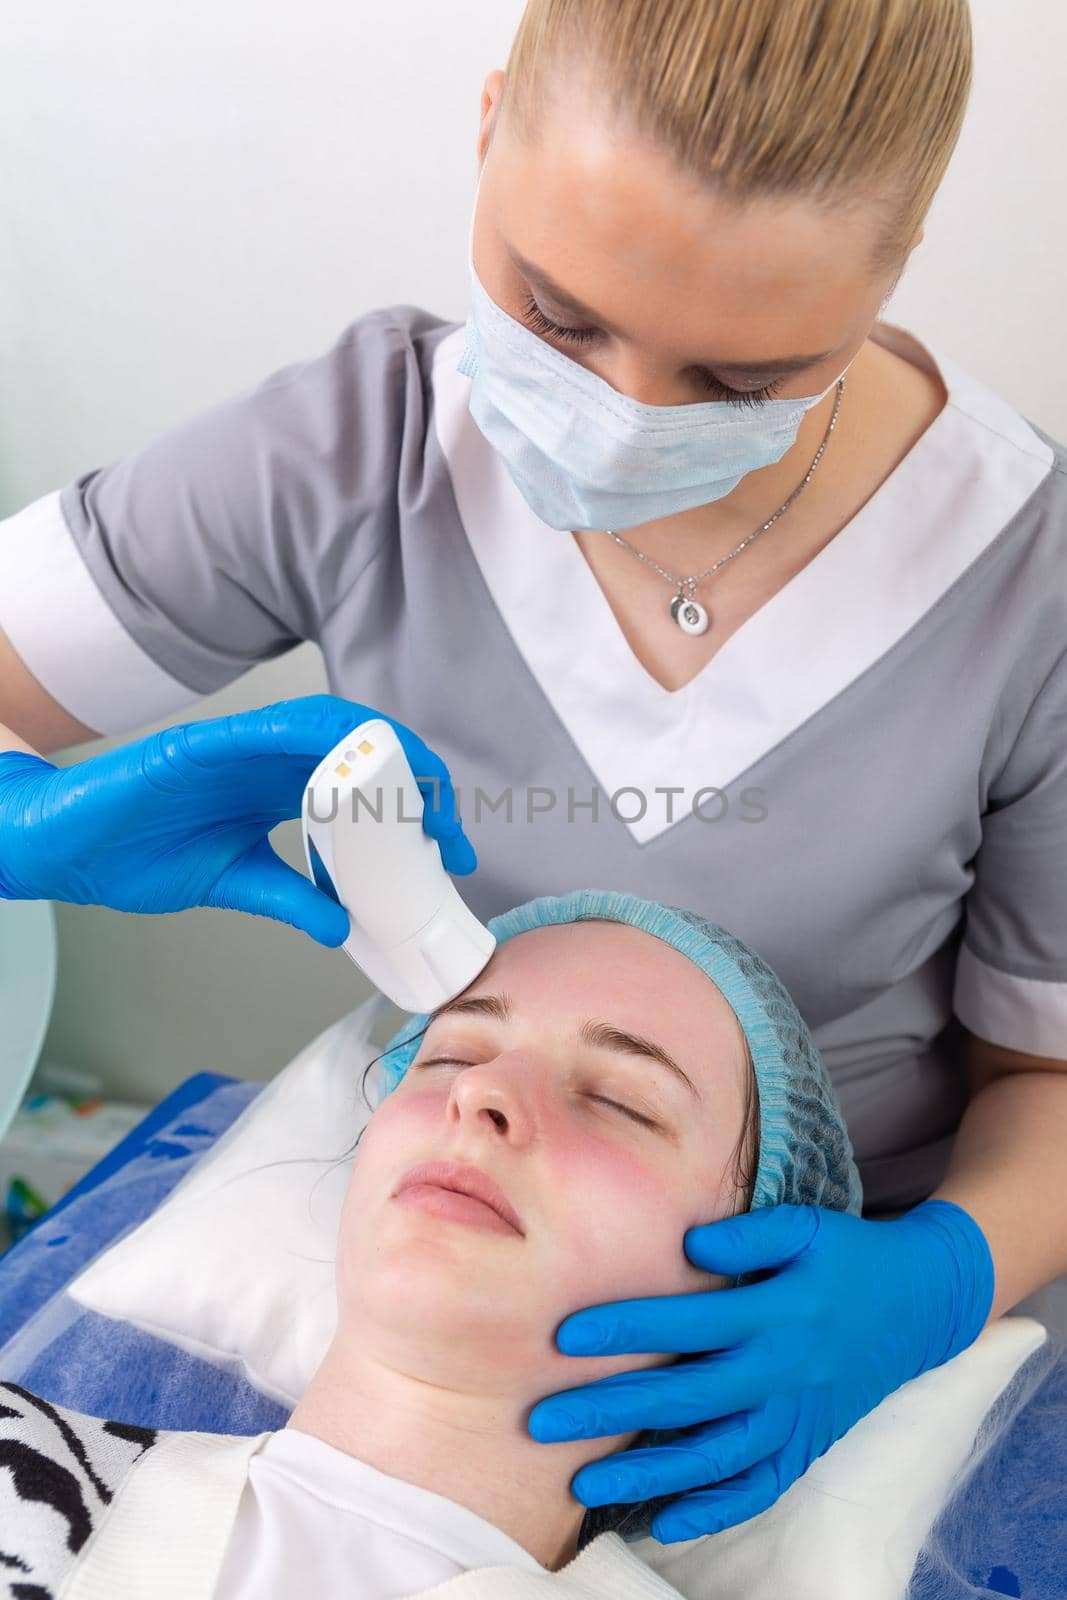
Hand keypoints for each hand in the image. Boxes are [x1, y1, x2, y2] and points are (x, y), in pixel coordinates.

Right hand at [0, 694, 475, 944]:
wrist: (62, 849)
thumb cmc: (134, 857)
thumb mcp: (232, 884)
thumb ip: (290, 898)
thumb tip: (341, 926)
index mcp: (281, 791)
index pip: (364, 789)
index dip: (412, 811)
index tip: (448, 851)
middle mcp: (268, 763)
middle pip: (360, 754)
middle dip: (415, 784)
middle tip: (450, 830)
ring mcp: (236, 749)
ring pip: (324, 731)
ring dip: (378, 754)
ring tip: (417, 790)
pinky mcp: (197, 746)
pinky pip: (258, 731)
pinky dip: (302, 736)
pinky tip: (338, 752)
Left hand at [528, 1199, 993, 1541]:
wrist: (923, 1305)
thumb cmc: (850, 1257)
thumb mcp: (810, 1227)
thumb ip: (750, 1234)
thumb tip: (689, 1246)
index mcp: (779, 1311)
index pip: (690, 1322)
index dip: (628, 1328)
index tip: (564, 1336)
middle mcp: (784, 1371)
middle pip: (686, 1398)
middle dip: (610, 1410)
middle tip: (542, 1421)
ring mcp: (796, 1416)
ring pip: (715, 1455)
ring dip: (647, 1473)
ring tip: (582, 1485)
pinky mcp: (807, 1444)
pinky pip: (759, 1487)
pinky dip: (715, 1508)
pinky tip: (664, 1520)